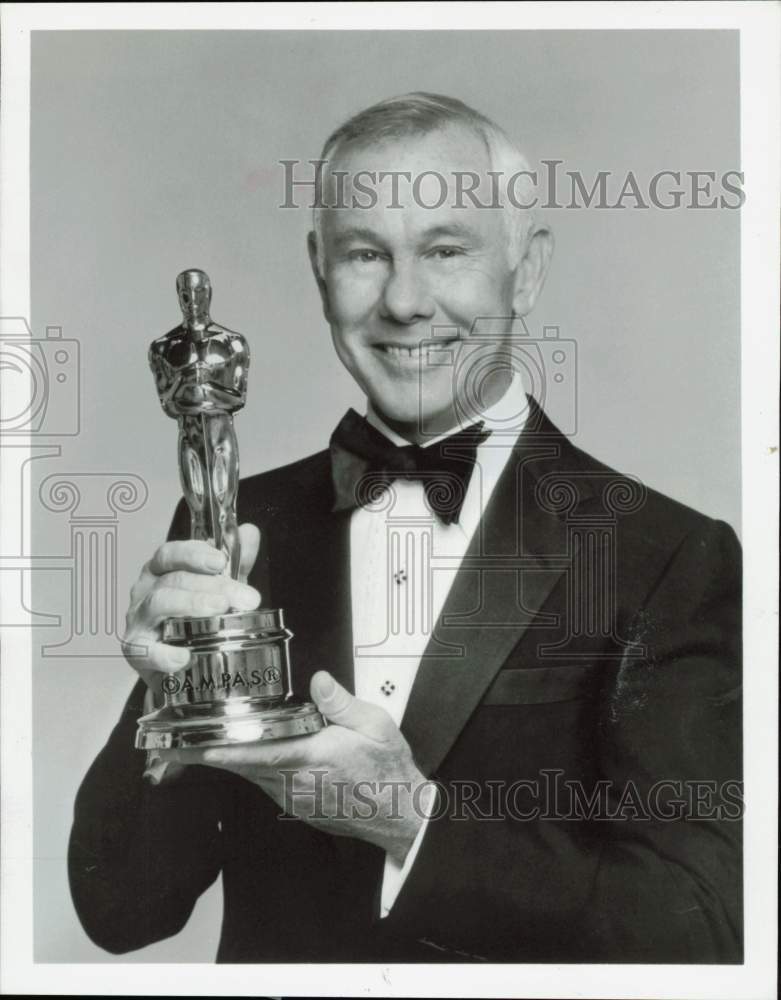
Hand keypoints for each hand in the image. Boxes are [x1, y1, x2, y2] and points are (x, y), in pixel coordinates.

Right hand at [121, 522, 260, 692]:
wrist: (182, 667)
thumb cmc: (195, 620)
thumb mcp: (220, 587)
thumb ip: (235, 561)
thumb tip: (249, 533)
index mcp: (161, 572)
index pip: (170, 553)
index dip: (195, 554)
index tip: (221, 561)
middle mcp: (145, 592)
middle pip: (174, 579)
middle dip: (212, 585)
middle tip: (244, 597)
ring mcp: (139, 621)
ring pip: (160, 604)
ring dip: (192, 604)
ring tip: (221, 610)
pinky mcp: (137, 652)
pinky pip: (145, 651)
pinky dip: (165, 654)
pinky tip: (185, 657)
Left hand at [157, 672, 432, 863]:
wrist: (399, 812)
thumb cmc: (387, 771)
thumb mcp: (375, 725)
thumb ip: (341, 703)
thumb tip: (318, 680)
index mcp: (311, 759)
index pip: (259, 754)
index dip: (225, 750)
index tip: (197, 746)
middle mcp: (295, 783)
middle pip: (243, 765)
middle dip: (210, 752)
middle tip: (176, 740)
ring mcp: (293, 798)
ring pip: (251, 775)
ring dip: (227, 760)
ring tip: (199, 742)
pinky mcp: (295, 805)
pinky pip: (264, 783)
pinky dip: (248, 768)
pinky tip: (242, 755)